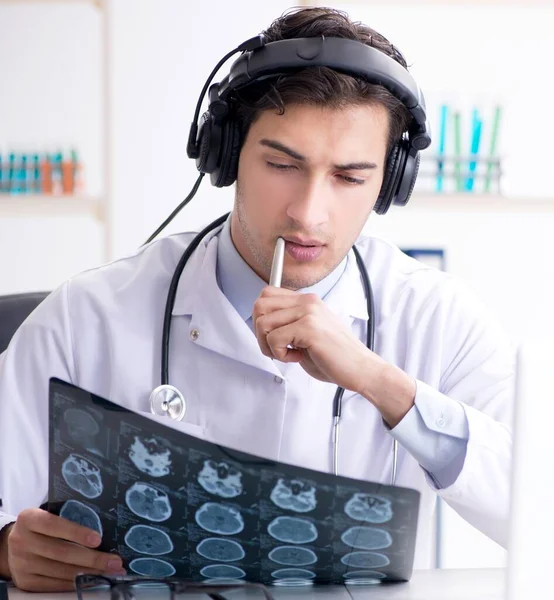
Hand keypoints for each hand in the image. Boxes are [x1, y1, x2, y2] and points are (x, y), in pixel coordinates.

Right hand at [0, 508, 124, 591]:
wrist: (12, 544)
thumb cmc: (42, 525)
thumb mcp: (49, 514)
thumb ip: (69, 516)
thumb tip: (104, 524)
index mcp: (29, 519)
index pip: (54, 525)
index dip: (76, 532)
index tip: (98, 539)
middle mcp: (21, 541)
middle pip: (61, 552)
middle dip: (92, 558)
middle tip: (115, 562)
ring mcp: (22, 564)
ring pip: (60, 571)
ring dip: (89, 573)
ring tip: (110, 572)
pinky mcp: (25, 582)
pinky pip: (54, 585)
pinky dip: (75, 583)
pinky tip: (92, 580)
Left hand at [253, 286, 377, 391]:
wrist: (361, 368)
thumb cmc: (335, 357)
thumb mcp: (308, 333)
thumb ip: (289, 324)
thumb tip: (262, 325)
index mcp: (307, 300)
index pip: (267, 295)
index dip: (262, 319)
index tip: (275, 337)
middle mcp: (307, 301)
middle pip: (259, 305)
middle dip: (260, 333)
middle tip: (276, 348)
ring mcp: (308, 312)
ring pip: (262, 323)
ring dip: (268, 345)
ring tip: (287, 353)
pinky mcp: (309, 328)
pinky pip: (274, 338)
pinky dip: (280, 354)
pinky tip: (297, 357)